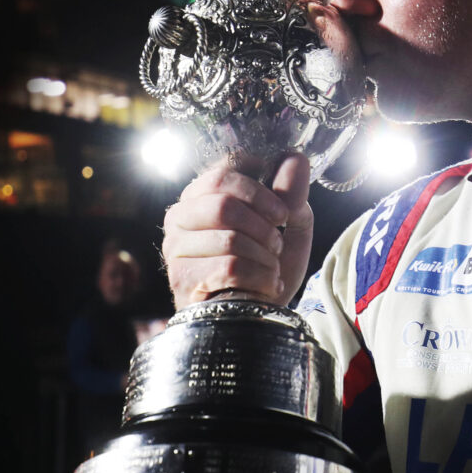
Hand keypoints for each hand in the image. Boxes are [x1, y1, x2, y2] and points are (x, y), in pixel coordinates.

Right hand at [162, 154, 314, 305]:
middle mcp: (180, 216)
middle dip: (263, 224)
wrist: (257, 315)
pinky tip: (266, 284)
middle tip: (278, 240)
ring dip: (265, 256)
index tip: (282, 209)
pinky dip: (261, 276)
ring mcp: (176, 248)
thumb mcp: (290, 225)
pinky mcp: (183, 279)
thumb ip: (291, 191)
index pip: (223, 172)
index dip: (259, 189)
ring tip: (271, 266)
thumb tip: (295, 157)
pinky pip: (231, 268)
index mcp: (202, 194)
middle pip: (224, 204)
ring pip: (230, 239)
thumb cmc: (267, 264)